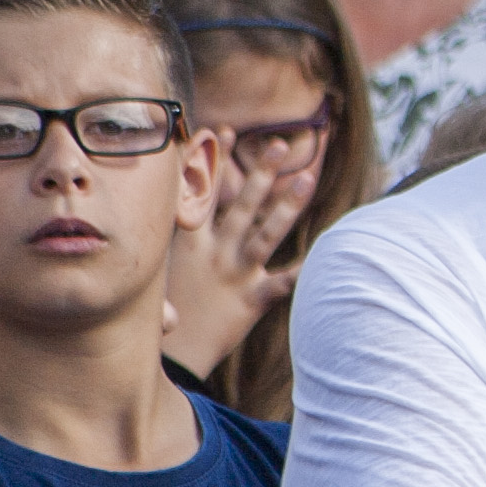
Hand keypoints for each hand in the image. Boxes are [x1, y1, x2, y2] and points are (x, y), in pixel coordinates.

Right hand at [158, 149, 314, 380]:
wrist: (170, 357)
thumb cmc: (162, 315)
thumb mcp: (155, 274)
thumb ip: (167, 247)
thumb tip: (163, 208)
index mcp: (188, 244)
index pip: (201, 194)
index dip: (211, 162)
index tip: (223, 130)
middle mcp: (214, 253)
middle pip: (241, 205)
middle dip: (261, 174)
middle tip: (279, 144)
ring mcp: (235, 274)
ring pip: (266, 233)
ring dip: (288, 206)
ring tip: (307, 179)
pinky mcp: (252, 299)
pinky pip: (285, 282)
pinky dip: (306, 269)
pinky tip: (329, 255)